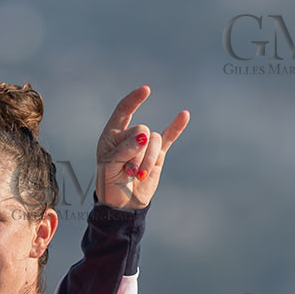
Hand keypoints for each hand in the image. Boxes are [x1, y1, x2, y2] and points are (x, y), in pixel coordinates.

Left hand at [95, 85, 188, 210]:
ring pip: (154, 140)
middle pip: (141, 130)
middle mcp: (129, 136)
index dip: (134, 100)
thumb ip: (124, 150)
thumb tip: (144, 135)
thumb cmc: (110, 183)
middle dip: (136, 152)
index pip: (123, 111)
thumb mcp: (110, 167)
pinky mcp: (158, 154)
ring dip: (147, 160)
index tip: (146, 90)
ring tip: (137, 174)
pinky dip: (176, 127)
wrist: (122, 203)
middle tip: (127, 170)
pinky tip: (184, 115)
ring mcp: (144, 144)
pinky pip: (168, 137)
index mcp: (112, 135)